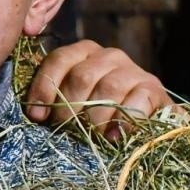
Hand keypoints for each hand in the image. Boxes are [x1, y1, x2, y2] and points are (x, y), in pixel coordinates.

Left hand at [25, 40, 177, 141]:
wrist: (147, 120)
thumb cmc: (100, 113)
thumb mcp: (75, 101)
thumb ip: (56, 98)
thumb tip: (35, 113)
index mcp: (84, 53)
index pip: (59, 59)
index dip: (44, 88)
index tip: (37, 115)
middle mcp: (109, 55)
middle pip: (82, 77)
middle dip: (69, 108)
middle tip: (67, 131)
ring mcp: (133, 70)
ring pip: (108, 89)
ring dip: (95, 118)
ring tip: (91, 136)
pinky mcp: (153, 88)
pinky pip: (136, 101)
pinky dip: (122, 122)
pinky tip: (113, 137)